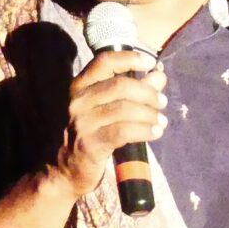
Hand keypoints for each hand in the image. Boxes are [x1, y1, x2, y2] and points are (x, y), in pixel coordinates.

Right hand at [51, 50, 166, 198]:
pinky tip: (155, 133)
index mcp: (80, 86)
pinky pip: (124, 131)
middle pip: (121, 86)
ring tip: (161, 121)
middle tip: (162, 102)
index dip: (129, 58)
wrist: (66, 169)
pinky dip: (144, 130)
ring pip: (125, 109)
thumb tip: (159, 76)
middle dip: (148, 93)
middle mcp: (79, 100)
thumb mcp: (108, 108)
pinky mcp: (90, 143)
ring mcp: (82, 122)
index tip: (150, 62)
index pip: (104, 61)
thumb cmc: (91, 134)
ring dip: (149, 114)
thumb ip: (134, 90)